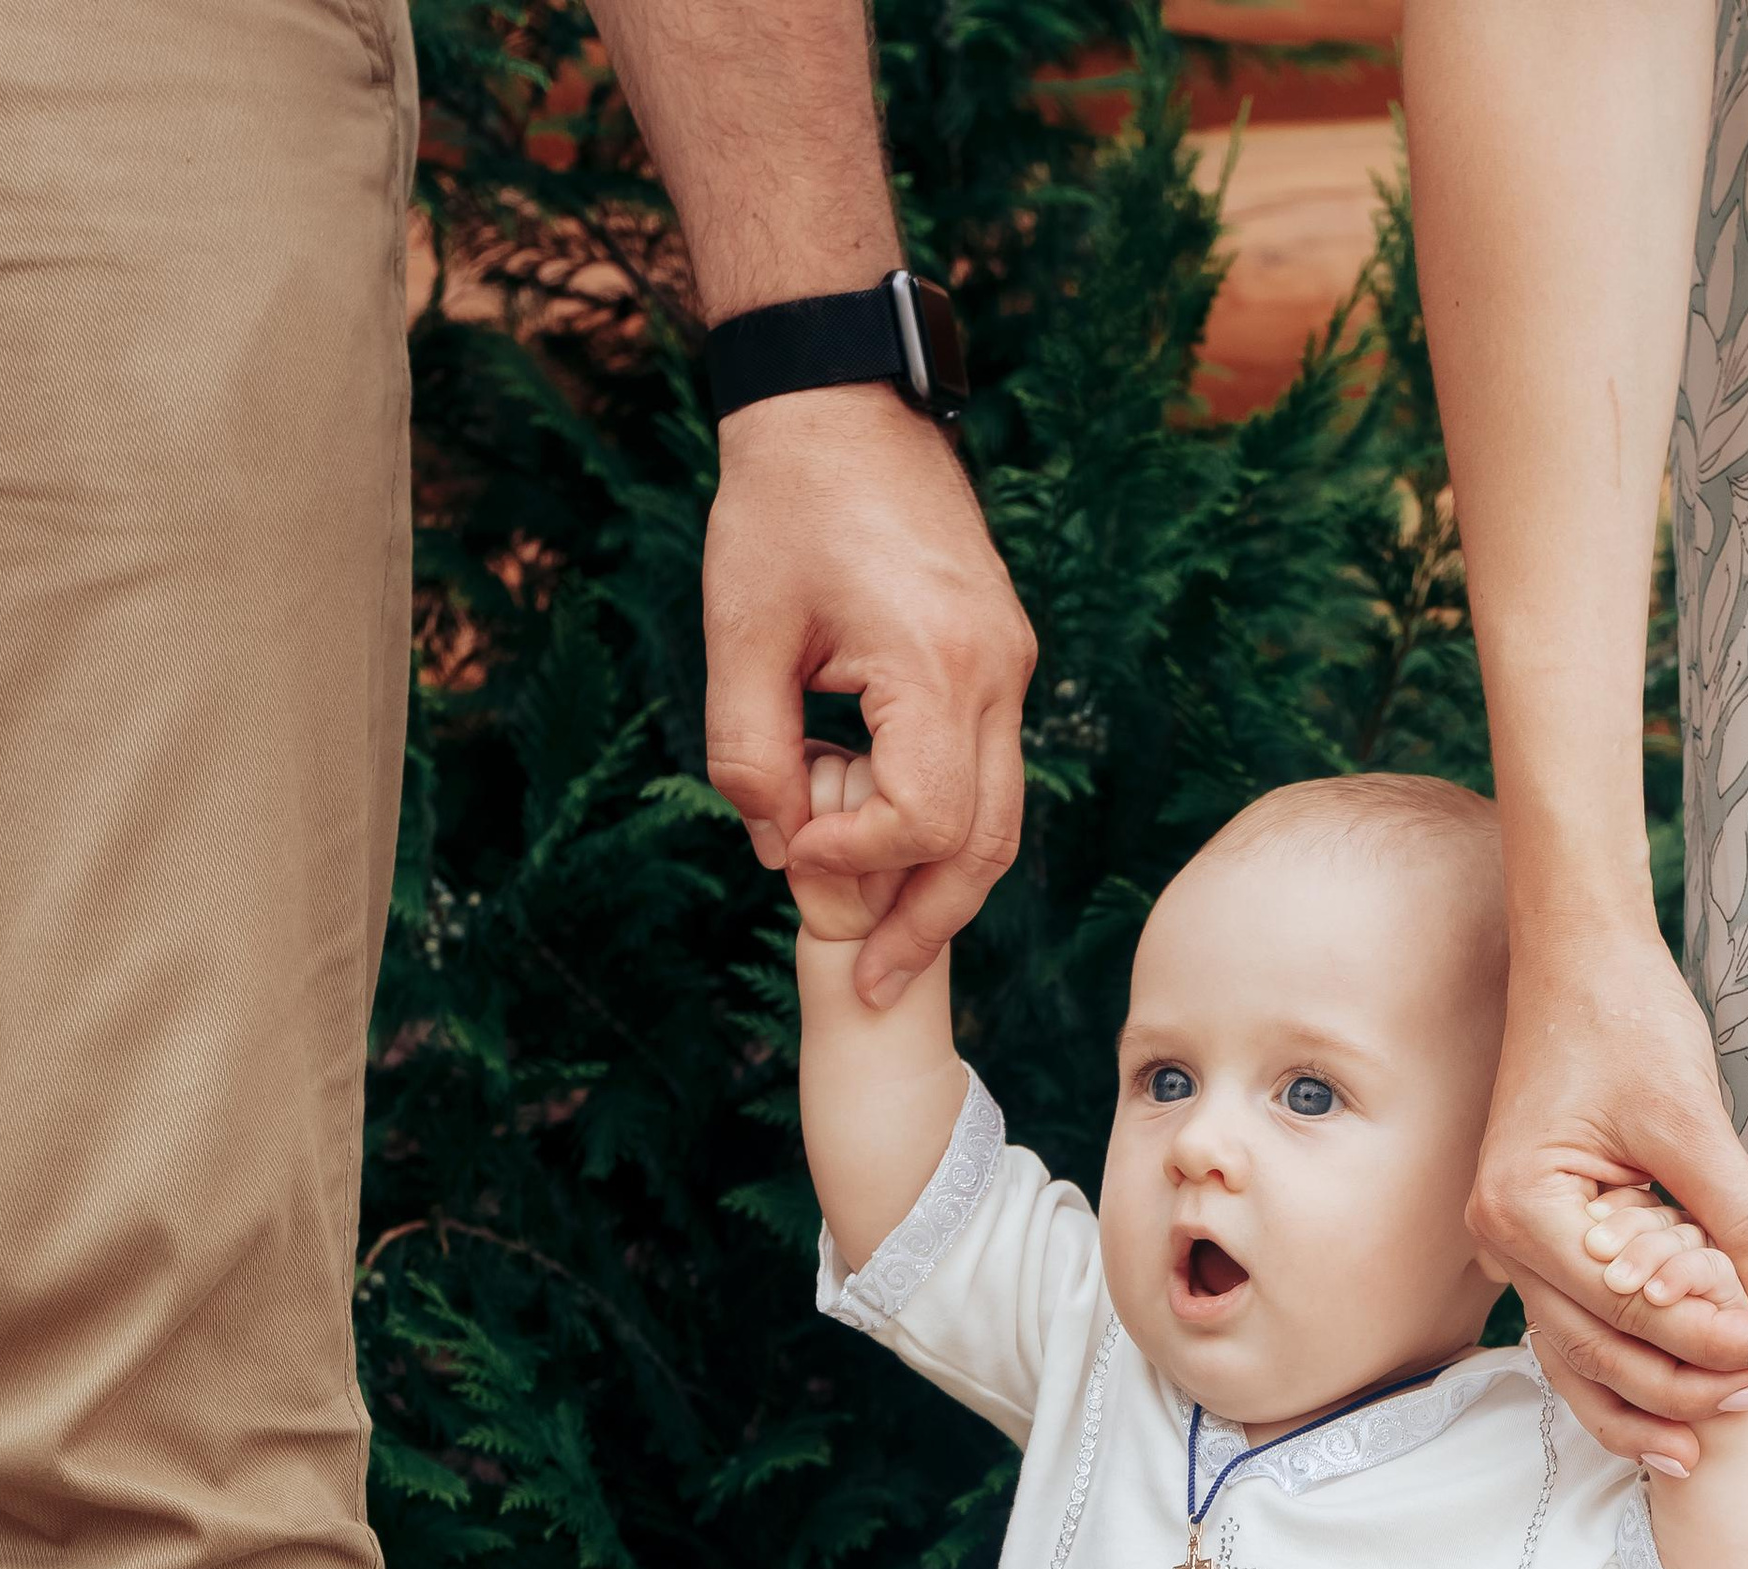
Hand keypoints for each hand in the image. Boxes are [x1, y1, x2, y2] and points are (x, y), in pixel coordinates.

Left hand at [704, 386, 1034, 1006]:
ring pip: (999, 820)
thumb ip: (751, 754)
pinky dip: (946, 831)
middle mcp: (996, 673)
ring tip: (888, 949)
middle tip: (874, 987)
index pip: (924, 819)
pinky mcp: (996, 660)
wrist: (840, 402)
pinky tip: (894, 862)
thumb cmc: (782, 503)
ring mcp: (1007, 667)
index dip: (857, 859)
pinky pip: (987, 774)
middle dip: (926, 924)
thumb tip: (776, 849)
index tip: (794, 849)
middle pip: (986, 844)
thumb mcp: (740, 634)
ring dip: (943, 891)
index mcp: (938, 663)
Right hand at [1472, 921, 1747, 1471]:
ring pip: (1579, 1357)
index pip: (1629, 1304)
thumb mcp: (1691, 1117)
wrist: (1578, 958)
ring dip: (1651, 1396)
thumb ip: (1739, 1217)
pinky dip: (1624, 1368)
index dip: (1712, 1336)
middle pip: (1597, 1349)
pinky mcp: (1540, 1245)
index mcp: (1521, 1208)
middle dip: (1685, 1382)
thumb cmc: (1622, 1017)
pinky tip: (1671, 1410)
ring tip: (1719, 1430)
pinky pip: (1577, 1329)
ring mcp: (1512, 1249)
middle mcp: (1499, 1241)